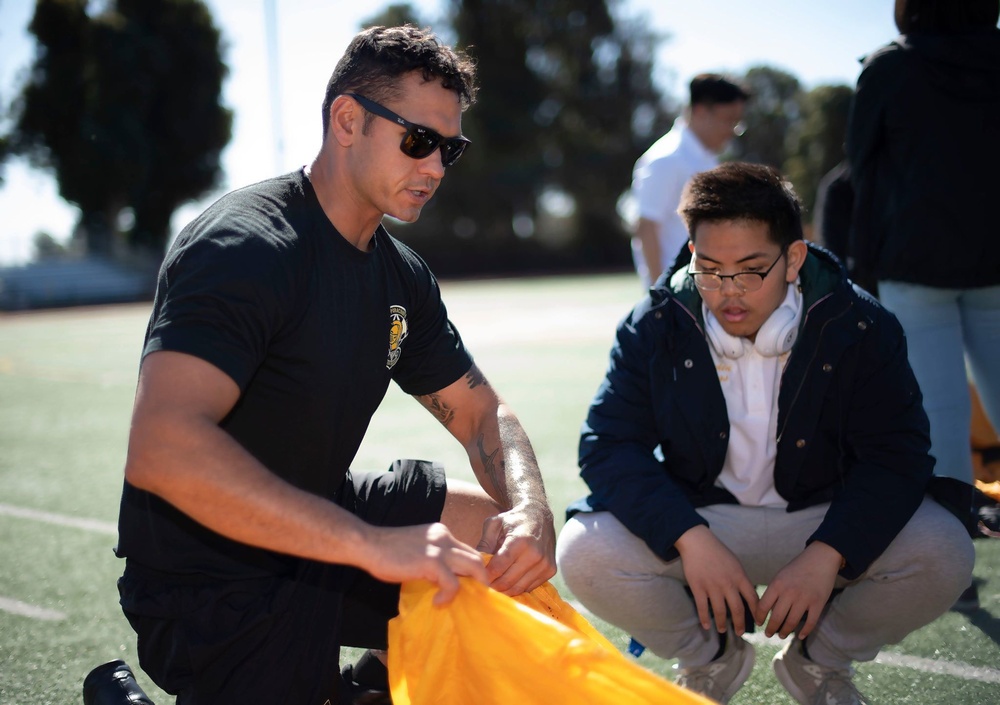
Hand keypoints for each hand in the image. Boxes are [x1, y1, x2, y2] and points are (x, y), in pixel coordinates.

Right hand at [364, 522, 488, 605]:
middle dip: (481, 579)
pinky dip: (449, 595)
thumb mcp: (417, 550)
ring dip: (475, 586)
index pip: (467, 550)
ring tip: (464, 600)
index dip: (472, 569)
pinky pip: (453, 583)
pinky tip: (438, 601)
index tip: (470, 586)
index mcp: (441, 533)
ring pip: (474, 566)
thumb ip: (433, 558)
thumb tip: (443, 579)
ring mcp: (440, 548)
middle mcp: (445, 537)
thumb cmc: (386, 551)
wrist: (369, 544)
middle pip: (477, 557)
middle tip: (476, 597)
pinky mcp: (432, 562)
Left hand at [476, 501, 555, 595]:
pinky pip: (529, 587)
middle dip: (492, 586)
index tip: (476, 578)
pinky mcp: (551, 570)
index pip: (498, 567)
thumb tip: (475, 564)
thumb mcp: (494, 524)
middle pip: (508, 581)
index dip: (485, 576)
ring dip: (504, 590)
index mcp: (520, 541)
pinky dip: (517, 587)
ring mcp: (545, 564)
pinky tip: (509, 580)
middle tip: (482, 585)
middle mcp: (535, 554)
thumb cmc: (513, 519)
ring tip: (493, 584)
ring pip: (518, 588)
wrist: (539, 515)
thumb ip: (484, 544)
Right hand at [675, 526, 758, 634]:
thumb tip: (747, 595)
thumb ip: (740, 579)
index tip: (759, 622)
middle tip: (740, 632)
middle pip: (737, 609)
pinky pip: (702, 607)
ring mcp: (712, 587)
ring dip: (722, 623)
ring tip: (722, 630)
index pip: (753, 599)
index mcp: (739, 576)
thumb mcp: (735, 563)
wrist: (698, 542)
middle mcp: (728, 584)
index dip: (757, 612)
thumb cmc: (717, 551)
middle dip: (740, 624)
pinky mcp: (698, 587)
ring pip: (720, 611)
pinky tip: (706, 626)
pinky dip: (705, 619)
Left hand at [755, 541, 841, 639]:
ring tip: (782, 635)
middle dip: (771, 628)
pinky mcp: (818, 603)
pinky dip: (804, 632)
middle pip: (777, 617)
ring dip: (785, 631)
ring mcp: (804, 599)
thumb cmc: (798, 568)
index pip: (763, 606)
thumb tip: (766, 610)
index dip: (759, 617)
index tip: (759, 623)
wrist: (820, 558)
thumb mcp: (781, 576)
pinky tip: (799, 636)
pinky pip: (810, 622)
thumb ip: (774, 591)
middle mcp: (789, 593)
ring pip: (792, 622)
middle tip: (768, 634)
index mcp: (777, 584)